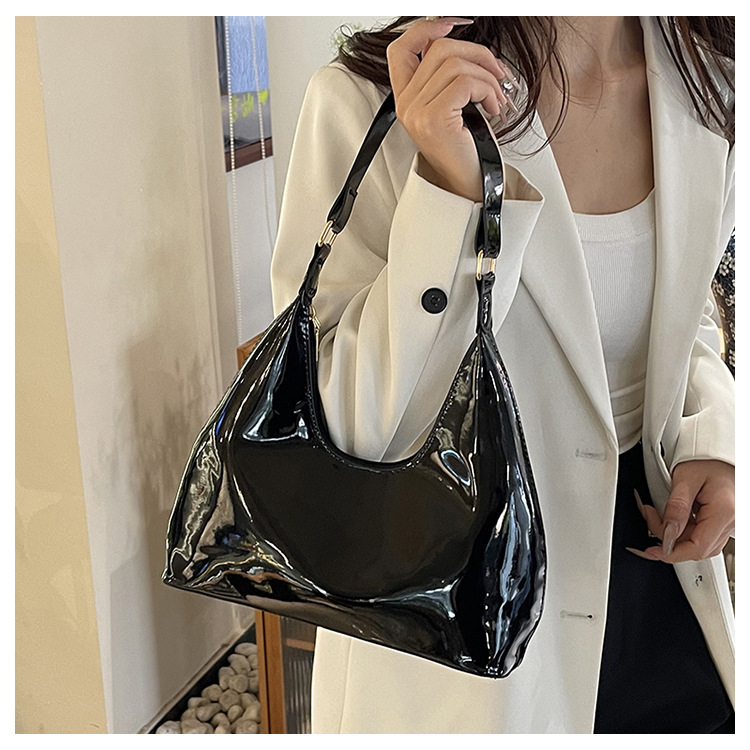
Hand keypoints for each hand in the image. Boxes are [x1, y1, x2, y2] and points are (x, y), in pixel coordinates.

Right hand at [386, 17, 516, 201]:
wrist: (469, 185)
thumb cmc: (466, 150)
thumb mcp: (454, 108)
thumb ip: (448, 79)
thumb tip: (468, 50)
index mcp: (406, 98)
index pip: (401, 49)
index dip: (427, 28)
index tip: (453, 23)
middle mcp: (406, 104)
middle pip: (439, 48)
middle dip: (478, 54)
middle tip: (497, 74)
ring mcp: (417, 112)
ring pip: (455, 64)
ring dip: (487, 76)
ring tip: (496, 97)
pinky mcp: (434, 119)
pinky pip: (465, 82)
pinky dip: (487, 89)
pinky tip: (493, 107)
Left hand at [632, 460, 734, 562]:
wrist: (719, 450)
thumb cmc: (707, 459)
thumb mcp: (684, 478)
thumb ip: (675, 507)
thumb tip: (667, 532)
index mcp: (724, 511)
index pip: (698, 547)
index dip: (672, 553)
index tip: (653, 551)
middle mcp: (731, 521)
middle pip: (698, 547)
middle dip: (669, 540)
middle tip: (650, 519)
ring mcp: (729, 522)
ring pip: (700, 543)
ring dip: (676, 535)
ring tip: (657, 516)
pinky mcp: (723, 520)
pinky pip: (703, 534)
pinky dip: (684, 530)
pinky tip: (671, 519)